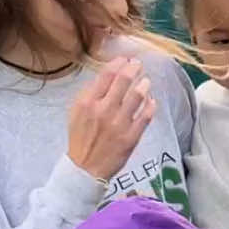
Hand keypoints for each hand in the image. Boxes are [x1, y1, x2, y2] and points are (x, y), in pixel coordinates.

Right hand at [66, 57, 155, 184]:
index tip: (125, 59)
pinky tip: (151, 101)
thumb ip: (90, 94)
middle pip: (124, 81)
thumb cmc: (81, 138)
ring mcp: (119, 124)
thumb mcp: (77, 112)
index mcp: (89, 102)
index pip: (107, 75)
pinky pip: (146, 117)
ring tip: (146, 81)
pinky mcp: (131, 137)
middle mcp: (104, 110)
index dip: (118, 63)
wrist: (85, 168)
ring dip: (144, 85)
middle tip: (138, 64)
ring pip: (138, 96)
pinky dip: (151, 105)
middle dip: (134, 68)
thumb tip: (107, 76)